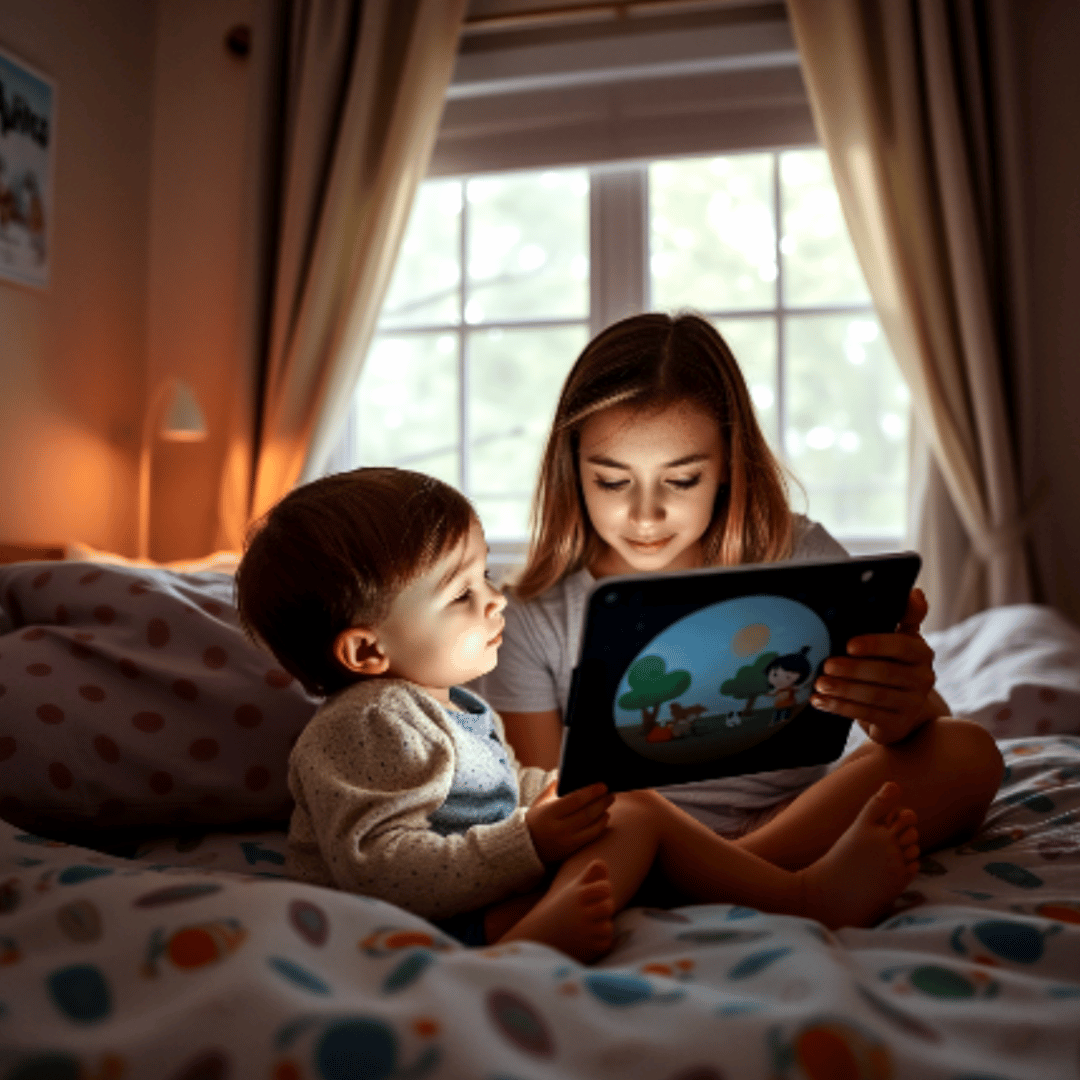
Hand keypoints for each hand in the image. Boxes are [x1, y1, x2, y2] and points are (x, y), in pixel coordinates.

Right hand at [526, 780, 613, 863]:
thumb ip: (557, 786)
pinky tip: (604, 816)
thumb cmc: (538, 817)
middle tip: (611, 793)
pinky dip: (600, 826)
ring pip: (592, 827)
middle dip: (602, 802)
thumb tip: (575, 772)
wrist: (527, 845)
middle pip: (587, 814)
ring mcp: (566, 842)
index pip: (575, 801)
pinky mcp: (572, 851)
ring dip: (603, 813)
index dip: (591, 792)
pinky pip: (591, 838)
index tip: (603, 785)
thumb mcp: (542, 800)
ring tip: (608, 802)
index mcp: (549, 813)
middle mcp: (558, 829)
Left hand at [810, 587, 943, 743]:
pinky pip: (866, 715)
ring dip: (843, 690)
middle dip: (852, 670)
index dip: (876, 644)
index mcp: (920, 652)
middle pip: (885, 673)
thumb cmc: (890, 663)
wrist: (900, 706)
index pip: (902, 646)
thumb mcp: (897, 638)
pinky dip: (840, 708)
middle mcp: (923, 678)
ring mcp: (912, 704)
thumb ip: (903, 616)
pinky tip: (819, 701)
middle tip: (825, 665)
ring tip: (819, 683)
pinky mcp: (897, 725)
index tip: (849, 645)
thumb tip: (915, 593)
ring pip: (874, 696)